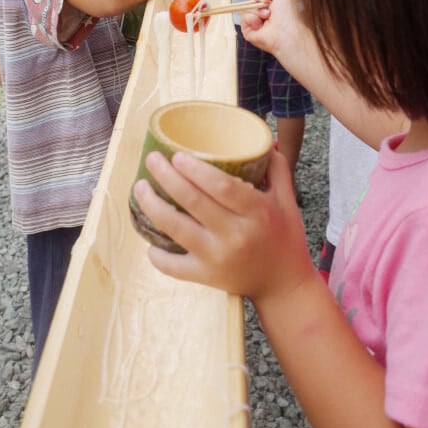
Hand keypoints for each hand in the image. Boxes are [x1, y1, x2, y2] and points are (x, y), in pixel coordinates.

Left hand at [133, 149, 314, 303]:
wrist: (284, 285)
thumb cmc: (285, 238)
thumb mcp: (288, 201)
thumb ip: (277, 169)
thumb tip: (262, 141)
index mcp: (257, 211)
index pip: (222, 186)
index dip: (196, 169)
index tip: (177, 155)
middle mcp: (236, 235)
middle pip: (193, 201)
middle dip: (167, 177)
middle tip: (152, 160)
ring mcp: (218, 258)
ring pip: (176, 229)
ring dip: (152, 206)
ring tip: (140, 187)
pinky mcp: (206, 277)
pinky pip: (173, 266)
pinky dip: (156, 254)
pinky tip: (148, 239)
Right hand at [241, 0, 306, 62]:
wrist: (286, 33)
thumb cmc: (287, 15)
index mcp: (273, 3)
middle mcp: (264, 12)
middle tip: (268, 1)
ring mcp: (256, 22)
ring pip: (246, 7)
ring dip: (257, 9)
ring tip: (267, 16)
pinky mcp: (249, 31)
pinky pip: (243, 19)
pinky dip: (251, 19)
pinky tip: (260, 24)